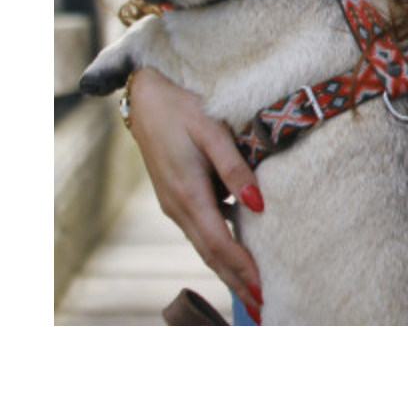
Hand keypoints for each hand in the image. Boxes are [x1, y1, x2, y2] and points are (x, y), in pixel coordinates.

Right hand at [128, 67, 263, 320]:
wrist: (144, 98)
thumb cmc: (181, 109)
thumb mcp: (212, 130)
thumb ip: (235, 167)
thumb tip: (258, 204)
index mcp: (188, 193)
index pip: (219, 243)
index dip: (242, 270)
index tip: (264, 291)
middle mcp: (178, 207)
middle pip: (211, 254)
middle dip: (237, 283)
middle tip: (263, 309)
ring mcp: (173, 204)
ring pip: (204, 246)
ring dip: (228, 270)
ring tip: (253, 291)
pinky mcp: (175, 197)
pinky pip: (200, 231)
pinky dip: (219, 249)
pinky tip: (236, 254)